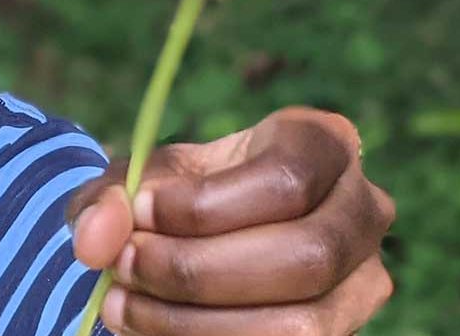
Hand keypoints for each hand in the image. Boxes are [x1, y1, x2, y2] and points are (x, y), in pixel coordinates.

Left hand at [66, 107, 395, 335]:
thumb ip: (112, 196)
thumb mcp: (141, 180)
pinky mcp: (342, 334)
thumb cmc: (178, 195)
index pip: (286, 180)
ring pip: (300, 325)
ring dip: (194, 323)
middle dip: (196, 271)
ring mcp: (363, 282)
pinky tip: (149, 328)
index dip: (205, 206)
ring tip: (122, 304)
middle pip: (303, 256)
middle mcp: (363, 211)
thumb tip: (96, 236)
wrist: (198, 237)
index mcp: (323, 144)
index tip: (139, 210)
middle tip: (123, 265)